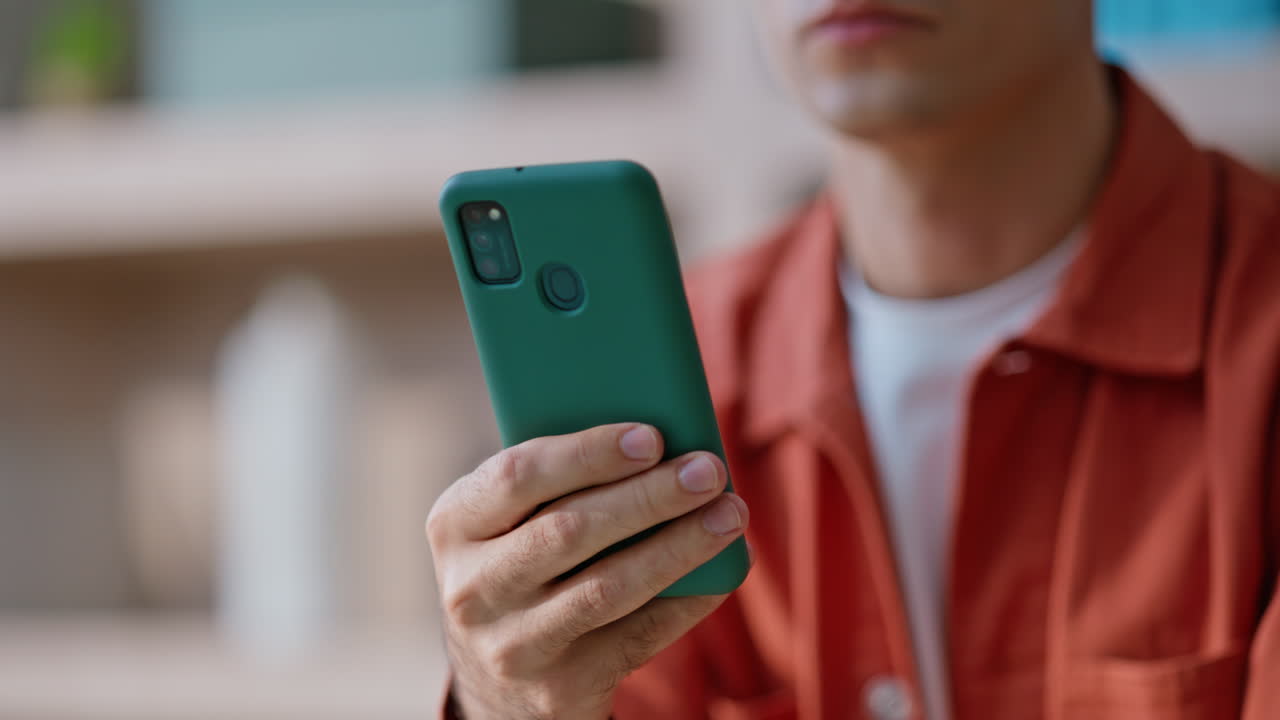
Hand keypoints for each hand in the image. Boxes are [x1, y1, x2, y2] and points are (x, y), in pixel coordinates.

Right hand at [426, 423, 749, 719]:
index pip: (518, 476)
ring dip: (679, 546)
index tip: (651, 437)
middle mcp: (472, 586)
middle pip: (569, 531)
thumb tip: (661, 444)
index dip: (587, 454)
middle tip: (709, 470)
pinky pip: (637, 635)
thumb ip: (558, 480)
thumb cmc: (525, 561)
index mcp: (454, 522)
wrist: (499, 680)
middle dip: (649, 496)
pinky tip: (722, 568)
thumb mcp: (512, 519)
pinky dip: (688, 598)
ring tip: (730, 513)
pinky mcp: (557, 688)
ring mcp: (512, 643)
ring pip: (608, 587)